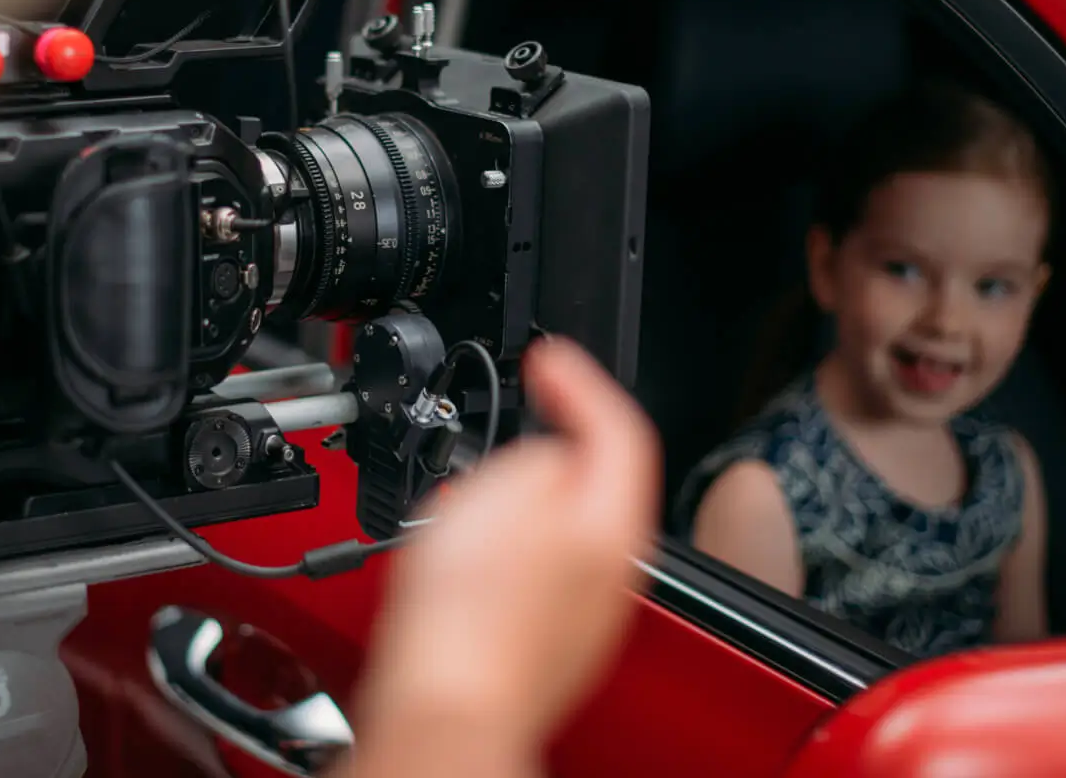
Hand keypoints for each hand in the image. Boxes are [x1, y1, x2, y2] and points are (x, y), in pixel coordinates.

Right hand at [339, 337, 661, 776]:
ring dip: (518, 501)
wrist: (443, 705)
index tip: (548, 359)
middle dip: (549, 444)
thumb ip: (539, 451)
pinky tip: (460, 562)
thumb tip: (550, 458)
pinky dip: (501, 553)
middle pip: (596, 482)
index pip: (621, 428)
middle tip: (511, 420)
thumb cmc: (470, 612)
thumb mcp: (502, 484)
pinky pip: (532, 578)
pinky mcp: (544, 646)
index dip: (582, 380)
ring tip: (467, 497)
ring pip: (561, 532)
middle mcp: (614, 571)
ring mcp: (583, 615)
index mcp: (613, 520)